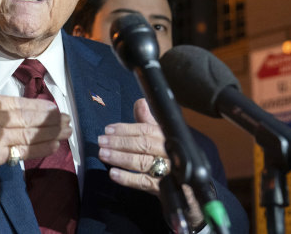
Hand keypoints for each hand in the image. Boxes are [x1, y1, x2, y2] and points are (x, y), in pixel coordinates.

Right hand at [0, 53, 70, 188]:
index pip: (21, 104)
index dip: (40, 107)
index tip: (55, 108)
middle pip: (29, 120)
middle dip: (51, 121)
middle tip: (68, 120)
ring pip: (30, 136)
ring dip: (52, 134)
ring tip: (66, 131)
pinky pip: (23, 153)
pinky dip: (40, 150)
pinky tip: (53, 146)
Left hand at [98, 98, 204, 227]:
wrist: (189, 189)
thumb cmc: (170, 158)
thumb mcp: (162, 138)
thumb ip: (148, 121)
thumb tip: (140, 101)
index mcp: (168, 137)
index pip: (146, 130)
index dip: (126, 129)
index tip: (108, 129)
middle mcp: (170, 153)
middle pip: (143, 145)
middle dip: (120, 142)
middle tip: (101, 141)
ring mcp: (168, 172)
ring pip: (142, 162)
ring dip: (120, 158)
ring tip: (103, 154)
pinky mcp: (164, 188)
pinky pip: (144, 182)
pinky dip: (127, 178)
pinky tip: (113, 174)